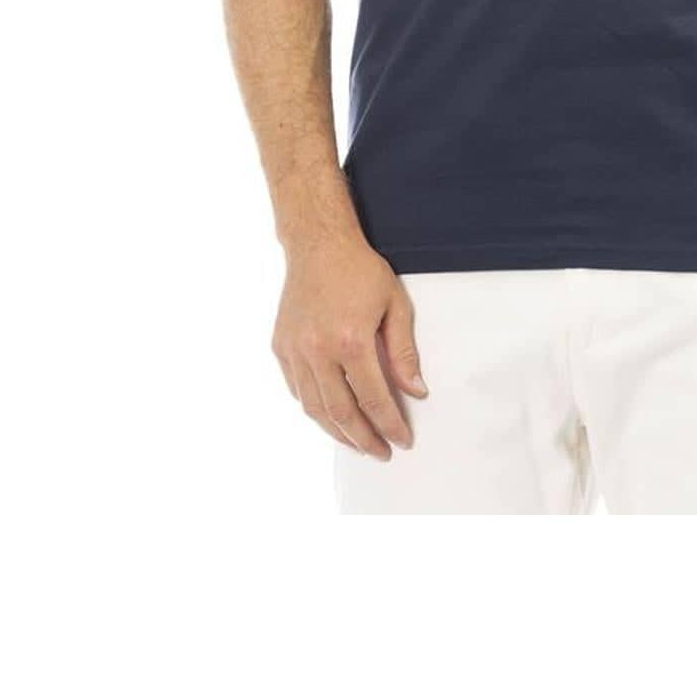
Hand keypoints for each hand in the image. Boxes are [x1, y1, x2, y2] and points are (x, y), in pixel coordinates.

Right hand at [271, 232, 428, 457]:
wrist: (318, 244)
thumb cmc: (359, 270)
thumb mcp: (394, 304)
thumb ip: (404, 352)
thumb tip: (416, 391)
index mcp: (351, 340)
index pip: (374, 399)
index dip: (389, 425)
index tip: (402, 440)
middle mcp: (319, 350)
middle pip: (342, 413)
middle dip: (364, 439)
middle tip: (381, 453)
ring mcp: (296, 350)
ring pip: (315, 409)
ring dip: (337, 433)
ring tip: (357, 443)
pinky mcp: (281, 347)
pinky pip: (297, 390)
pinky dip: (314, 409)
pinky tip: (330, 416)